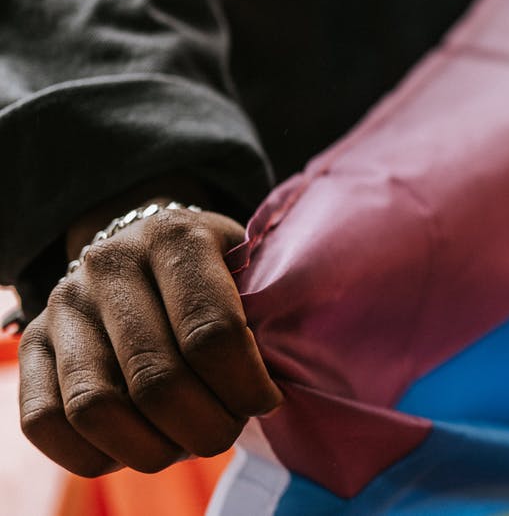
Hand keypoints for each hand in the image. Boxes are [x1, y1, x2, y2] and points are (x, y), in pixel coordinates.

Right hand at [17, 200, 281, 475]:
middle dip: (206, 426)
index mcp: (175, 237)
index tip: (266, 402)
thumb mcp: (252, 265)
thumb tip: (297, 375)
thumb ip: (270, 309)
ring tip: (186, 442)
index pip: (211, 333)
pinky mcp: (30, 343)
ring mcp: (63, 304)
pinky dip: (95, 453)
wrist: (143, 242)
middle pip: (157, 380)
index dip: (245, 386)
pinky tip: (138, 446)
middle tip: (228, 431)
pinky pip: (44, 421)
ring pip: (97, 407)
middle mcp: (108, 264)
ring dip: (153, 447)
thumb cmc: (219, 269)